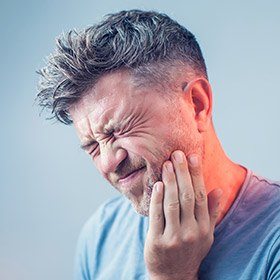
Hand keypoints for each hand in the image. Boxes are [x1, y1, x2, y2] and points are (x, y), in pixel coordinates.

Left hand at [144, 151, 221, 279]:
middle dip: (183, 173)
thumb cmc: (190, 250)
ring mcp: (174, 237)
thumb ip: (212, 212)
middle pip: (188, 196)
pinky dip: (157, 199)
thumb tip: (219, 189)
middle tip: (177, 154)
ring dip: (170, 181)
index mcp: (204, 228)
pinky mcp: (157, 241)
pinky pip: (157, 216)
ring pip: (173, 204)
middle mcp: (192, 232)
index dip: (197, 175)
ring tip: (167, 164)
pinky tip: (157, 184)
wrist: (174, 276)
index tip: (193, 156)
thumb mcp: (207, 234)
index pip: (202, 196)